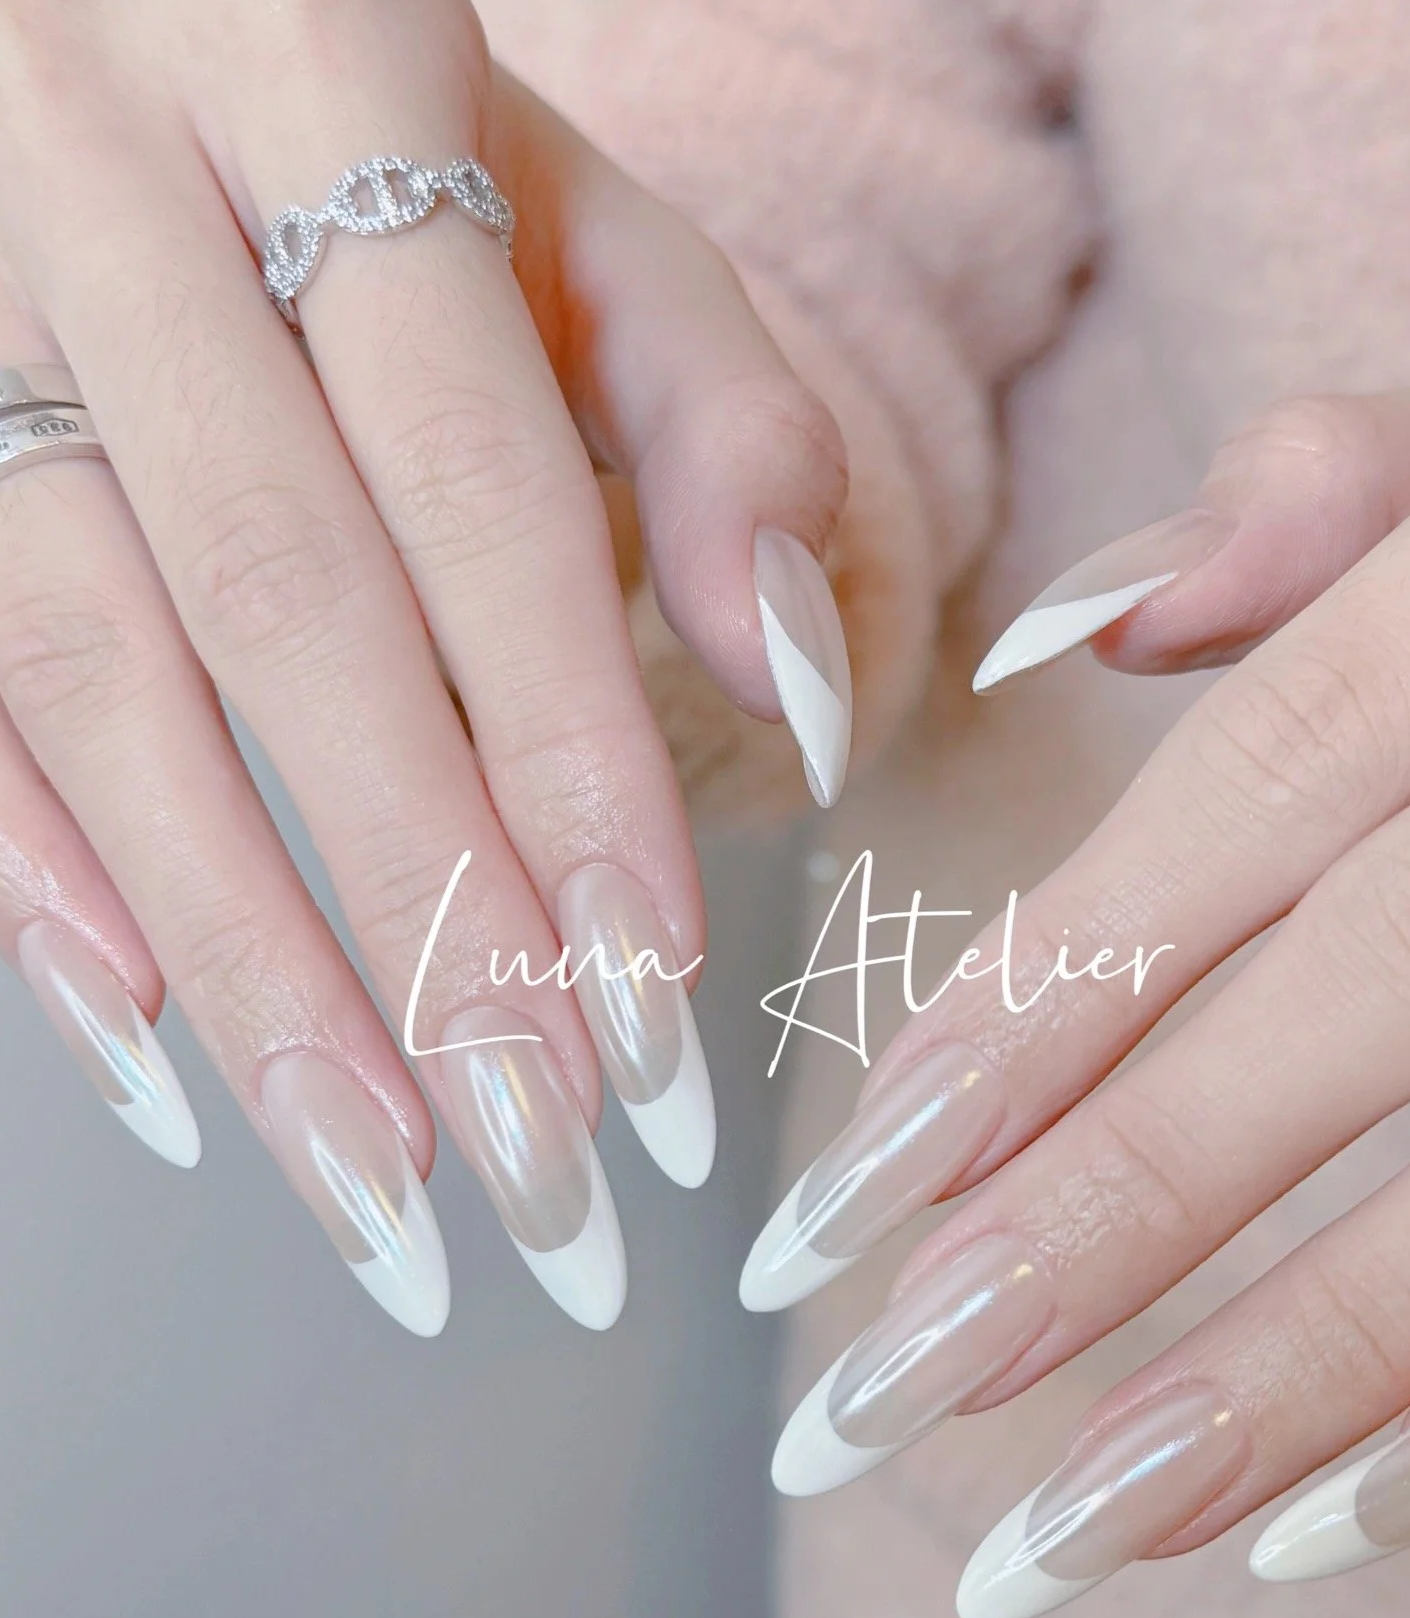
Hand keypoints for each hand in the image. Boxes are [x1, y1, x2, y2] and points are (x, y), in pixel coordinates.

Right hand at [0, 1, 851, 1333]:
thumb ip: (716, 412)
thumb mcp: (579, 209)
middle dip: (424, 912)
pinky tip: (159, 1059)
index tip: (650, 987)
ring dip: (243, 956)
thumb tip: (794, 685)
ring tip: (385, 1176)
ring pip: (88, 675)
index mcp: (322, 77)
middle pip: (284, 608)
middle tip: (547, 1156)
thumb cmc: (381, 119)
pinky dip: (41, 884)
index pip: (474, 481)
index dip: (564, 748)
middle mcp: (106, 189)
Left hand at [747, 383, 1409, 1617]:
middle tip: (894, 1383)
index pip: (1257, 784)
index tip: (858, 1179)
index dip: (1054, 984)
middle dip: (1121, 1199)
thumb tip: (1077, 628)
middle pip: (1371, 980)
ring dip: (1298, 1365)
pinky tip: (1342, 1518)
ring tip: (1075, 1520)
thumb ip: (1329, 496)